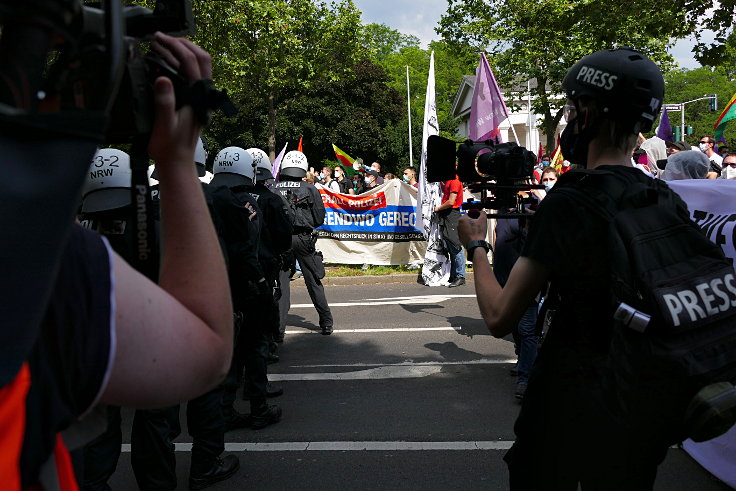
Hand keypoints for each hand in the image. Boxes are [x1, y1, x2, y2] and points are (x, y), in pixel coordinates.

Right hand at [148, 32, 211, 168]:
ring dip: (184, 51)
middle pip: (201, 58)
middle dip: (183, 43)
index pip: (191, 62)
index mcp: (197, 97)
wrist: (177, 163)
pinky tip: (168, 63)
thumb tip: (162, 79)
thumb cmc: (170, 148)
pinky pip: (193, 76)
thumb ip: (164, 102)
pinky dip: (182, 63)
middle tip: (162, 37)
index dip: (175, 46)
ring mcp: (200, 98)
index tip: (159, 38)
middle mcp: (203, 95)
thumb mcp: (164, 124)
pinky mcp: (195, 102)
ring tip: (164, 44)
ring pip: (200, 66)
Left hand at [458, 210, 487, 243]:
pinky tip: (474, 234)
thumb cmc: (477, 233)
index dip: (475, 215)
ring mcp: (459, 231)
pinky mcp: (460, 237)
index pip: (469, 213)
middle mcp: (458, 225)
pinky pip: (465, 232)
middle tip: (478, 224)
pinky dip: (469, 232)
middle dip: (473, 221)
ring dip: (471, 227)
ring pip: (466, 226)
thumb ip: (482, 213)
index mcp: (462, 219)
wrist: (475, 245)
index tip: (479, 217)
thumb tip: (482, 212)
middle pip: (467, 220)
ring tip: (477, 230)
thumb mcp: (483, 220)